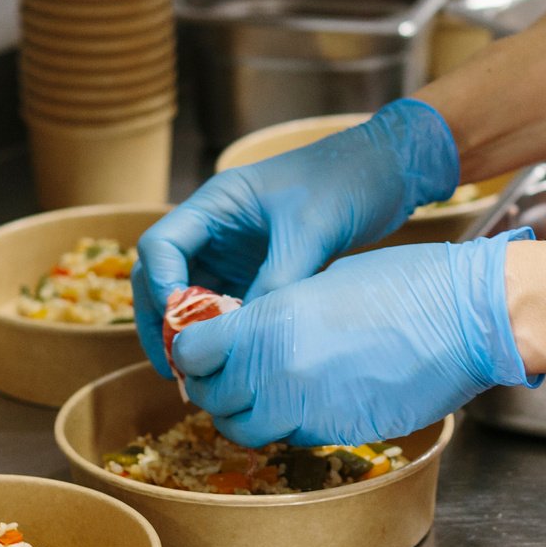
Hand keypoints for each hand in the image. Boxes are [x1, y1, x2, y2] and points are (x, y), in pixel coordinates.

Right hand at [134, 99, 459, 375]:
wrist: (386, 173)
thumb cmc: (345, 182)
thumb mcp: (309, 231)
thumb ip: (278, 279)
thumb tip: (247, 333)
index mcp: (215, 204)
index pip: (160, 246)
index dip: (159, 286)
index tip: (178, 326)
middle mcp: (215, 229)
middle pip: (164, 277)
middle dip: (165, 321)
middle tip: (177, 366)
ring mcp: (234, 251)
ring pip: (192, 297)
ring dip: (193, 332)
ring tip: (199, 373)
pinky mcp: (258, 271)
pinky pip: (227, 305)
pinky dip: (225, 331)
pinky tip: (235, 360)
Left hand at [170, 231, 537, 446]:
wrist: (469, 320)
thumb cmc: (409, 286)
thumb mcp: (325, 281)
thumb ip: (277, 311)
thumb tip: (250, 332)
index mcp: (271, 323)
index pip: (194, 352)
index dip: (193, 350)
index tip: (201, 347)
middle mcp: (280, 373)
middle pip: (212, 397)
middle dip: (213, 386)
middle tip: (226, 373)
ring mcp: (310, 410)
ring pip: (246, 430)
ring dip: (245, 413)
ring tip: (263, 392)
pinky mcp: (340, 434)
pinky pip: (292, 437)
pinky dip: (287, 424)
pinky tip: (307, 399)